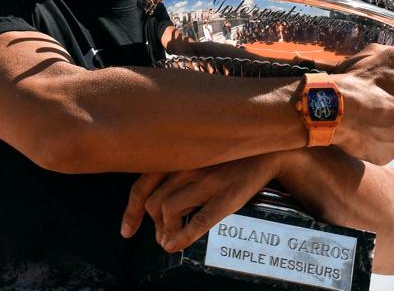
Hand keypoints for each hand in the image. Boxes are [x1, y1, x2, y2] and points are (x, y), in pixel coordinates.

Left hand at [120, 153, 284, 252]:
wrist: (266, 149)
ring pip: (168, 210)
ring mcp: (206, 180)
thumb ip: (172, 171)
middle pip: (153, 202)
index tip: (127, 231)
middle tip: (162, 235)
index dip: (131, 212)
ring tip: (172, 238)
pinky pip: (198, 220)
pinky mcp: (226, 195)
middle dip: (154, 225)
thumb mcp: (194, 156)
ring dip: (167, 231)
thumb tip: (153, 206)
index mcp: (176, 154)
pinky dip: (183, 237)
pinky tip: (177, 245)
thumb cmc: (225, 155)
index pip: (141, 185)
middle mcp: (186, 165)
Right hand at [332, 44, 393, 165]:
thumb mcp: (392, 57)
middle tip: (374, 101)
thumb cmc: (363, 79)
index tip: (382, 87)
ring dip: (387, 127)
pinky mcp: (383, 158)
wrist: (335, 108)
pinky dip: (372, 139)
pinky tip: (360, 127)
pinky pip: (381, 147)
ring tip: (365, 115)